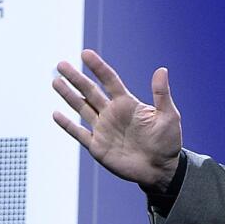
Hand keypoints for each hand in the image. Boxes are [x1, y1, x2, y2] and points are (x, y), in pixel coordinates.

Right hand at [52, 49, 182, 188]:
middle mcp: (112, 113)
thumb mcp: (168, 116)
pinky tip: (56, 114)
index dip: (97, 67)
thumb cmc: (168, 142)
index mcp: (127, 104)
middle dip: (75, 78)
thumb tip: (162, 70)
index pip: (109, 80)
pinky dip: (68, 124)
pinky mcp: (98, 147)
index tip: (85, 54)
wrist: (161, 170)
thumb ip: (161, 94)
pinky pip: (79, 133)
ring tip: (55, 82)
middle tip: (61, 65)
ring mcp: (103, 129)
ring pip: (81, 108)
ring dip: (68, 95)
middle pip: (90, 91)